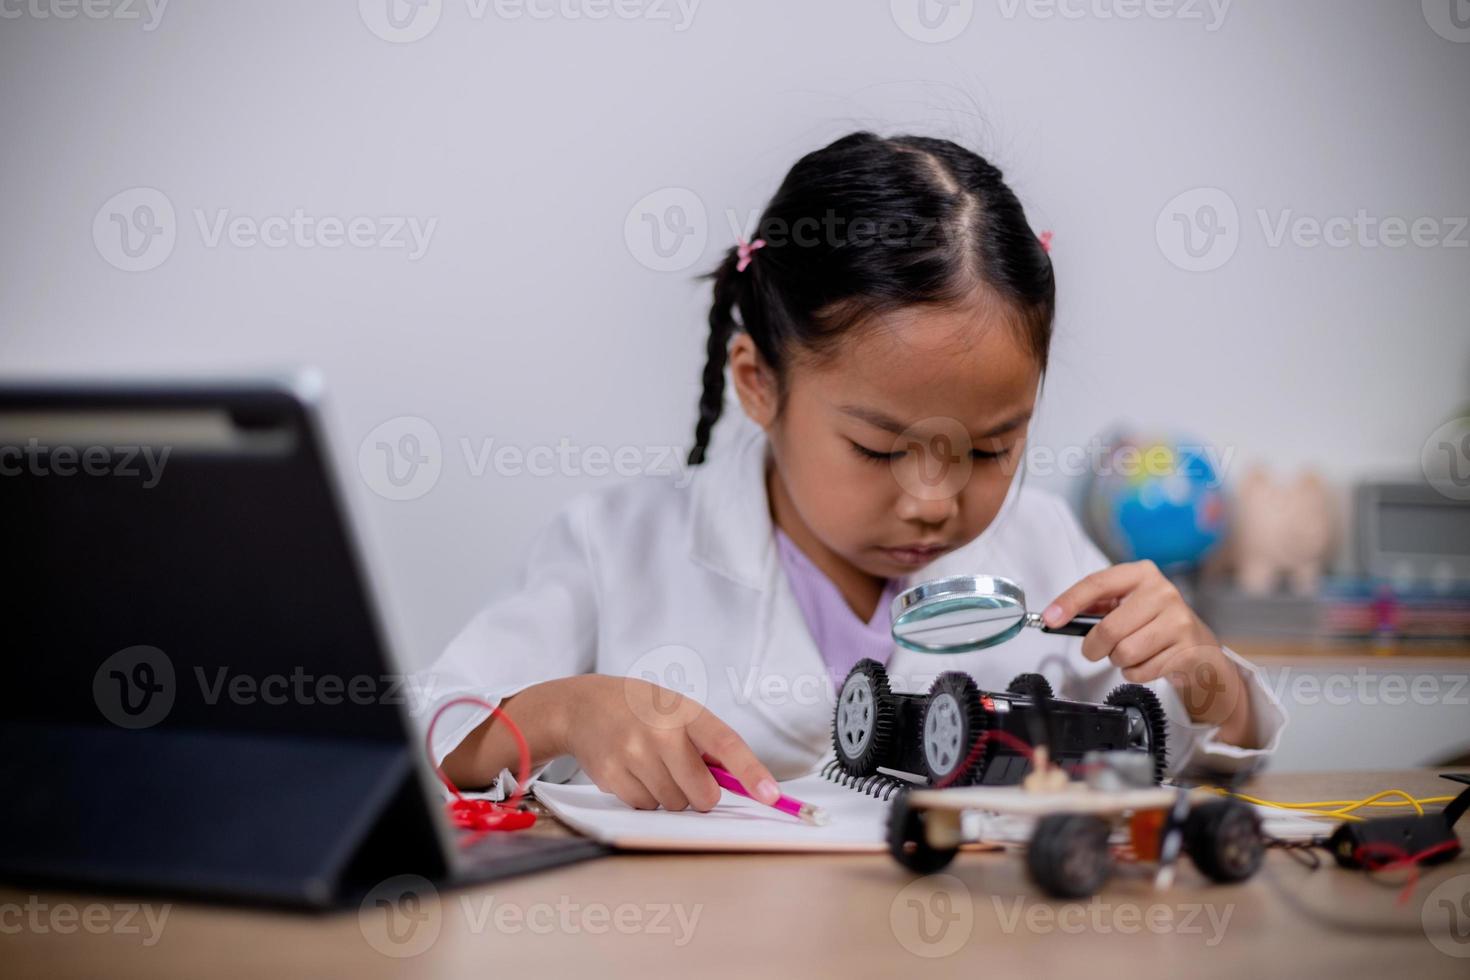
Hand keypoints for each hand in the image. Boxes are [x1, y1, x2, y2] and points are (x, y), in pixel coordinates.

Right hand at [558, 674, 779, 812]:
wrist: (583, 705)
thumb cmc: (642, 709)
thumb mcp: (677, 709)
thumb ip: (707, 742)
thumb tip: (742, 783)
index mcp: (685, 712)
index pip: (726, 745)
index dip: (751, 772)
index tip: (771, 795)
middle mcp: (660, 732)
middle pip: (702, 793)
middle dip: (701, 794)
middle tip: (685, 773)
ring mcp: (633, 754)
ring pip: (673, 804)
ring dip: (670, 794)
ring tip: (652, 765)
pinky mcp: (611, 775)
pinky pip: (645, 807)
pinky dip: (645, 797)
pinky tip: (633, 771)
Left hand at [1045, 560, 1253, 742]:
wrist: (1199, 649)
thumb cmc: (1154, 623)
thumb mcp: (1127, 605)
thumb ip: (1096, 605)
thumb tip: (1058, 615)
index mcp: (1141, 574)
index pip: (1097, 583)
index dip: (1069, 602)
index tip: (1050, 618)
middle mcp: (1163, 592)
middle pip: (1108, 628)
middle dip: (1094, 647)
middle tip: (1095, 650)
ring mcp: (1178, 620)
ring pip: (1124, 652)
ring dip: (1118, 661)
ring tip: (1131, 653)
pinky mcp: (1187, 649)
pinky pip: (1140, 670)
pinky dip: (1135, 673)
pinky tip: (1147, 662)